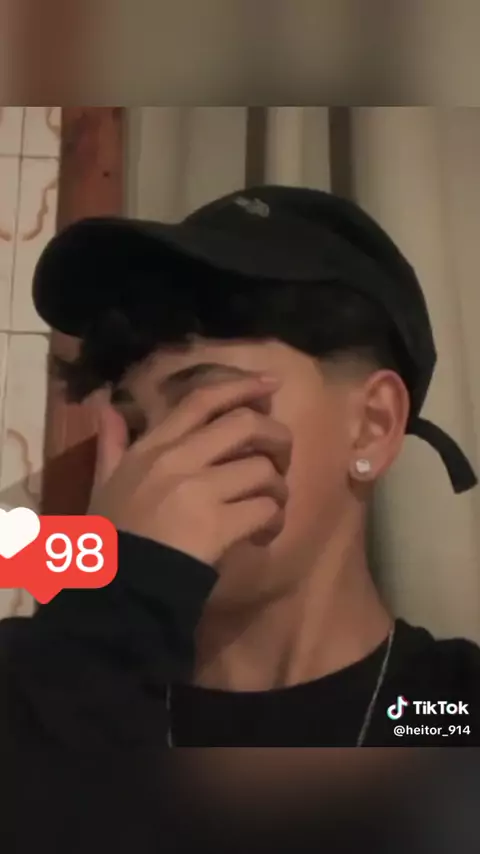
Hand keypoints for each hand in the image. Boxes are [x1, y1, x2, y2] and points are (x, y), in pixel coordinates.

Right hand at [89, 375, 291, 565]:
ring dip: (278, 488)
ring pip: (263, 468)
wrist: (115, 588)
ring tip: (271, 506)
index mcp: (152, 447)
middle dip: (277, 437)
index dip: (241, 387)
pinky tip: (264, 533)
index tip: (271, 383)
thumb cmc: (109, 537)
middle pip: (246, 425)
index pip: (202, 401)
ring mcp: (199, 489)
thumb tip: (107, 407)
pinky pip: (266, 508)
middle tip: (282, 458)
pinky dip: (273, 520)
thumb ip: (111, 444)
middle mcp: (178, 458)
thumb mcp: (103, 483)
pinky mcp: (218, 523)